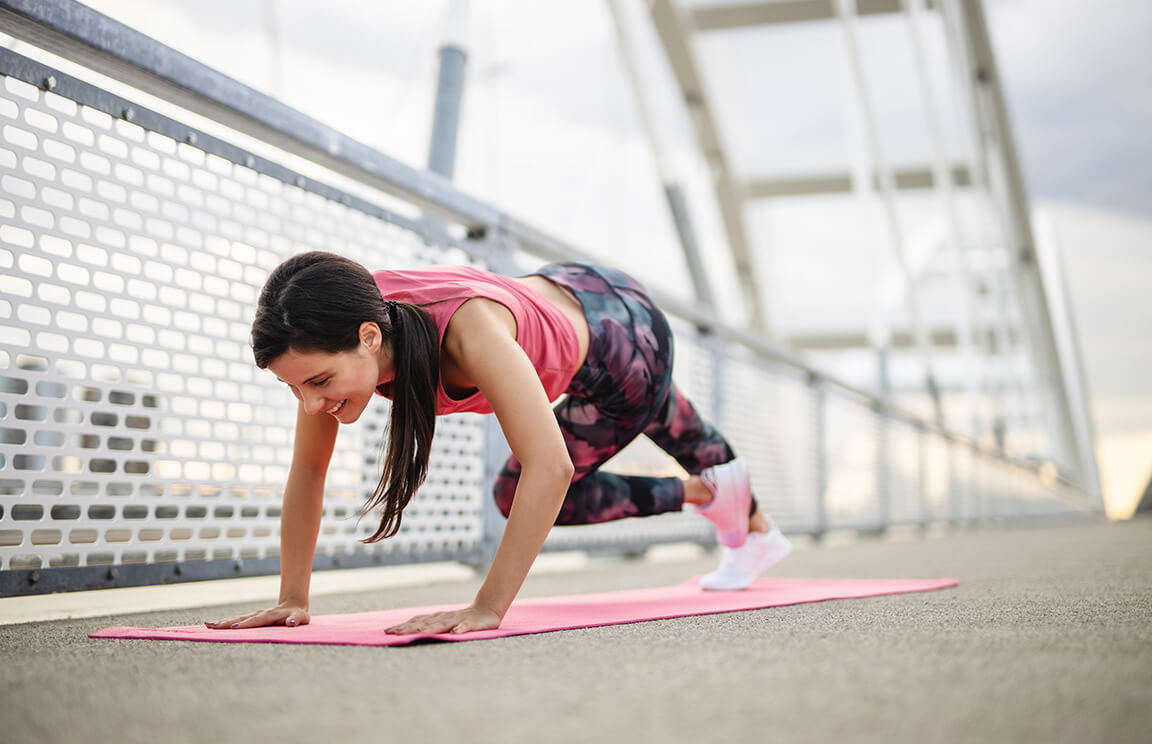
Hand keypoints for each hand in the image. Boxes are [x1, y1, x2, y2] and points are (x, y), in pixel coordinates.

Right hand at [204, 603, 308, 629]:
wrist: (293, 605)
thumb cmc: (298, 615)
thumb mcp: (300, 617)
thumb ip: (296, 620)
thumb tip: (291, 623)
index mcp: (270, 615)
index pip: (256, 620)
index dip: (246, 624)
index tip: (233, 627)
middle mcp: (259, 614)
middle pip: (241, 618)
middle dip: (227, 623)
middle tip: (212, 626)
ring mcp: (254, 615)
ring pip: (236, 618)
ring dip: (223, 622)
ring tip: (208, 625)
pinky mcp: (251, 618)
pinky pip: (237, 620)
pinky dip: (225, 622)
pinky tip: (214, 625)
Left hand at [384, 605, 500, 634]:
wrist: (487, 609)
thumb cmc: (461, 620)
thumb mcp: (443, 623)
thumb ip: (428, 626)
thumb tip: (407, 632)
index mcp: (436, 618)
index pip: (416, 621)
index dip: (402, 626)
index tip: (387, 632)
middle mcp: (444, 617)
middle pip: (425, 623)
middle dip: (410, 628)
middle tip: (395, 633)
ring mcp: (458, 619)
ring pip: (443, 624)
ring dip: (432, 628)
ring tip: (421, 632)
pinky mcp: (473, 622)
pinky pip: (467, 626)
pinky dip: (461, 629)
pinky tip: (456, 632)